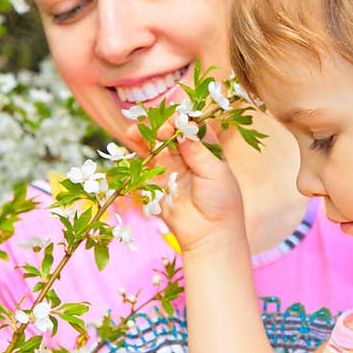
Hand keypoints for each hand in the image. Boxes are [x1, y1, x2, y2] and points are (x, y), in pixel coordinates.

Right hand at [127, 121, 245, 255]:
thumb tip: (183, 128)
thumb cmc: (222, 202)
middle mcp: (186, 154)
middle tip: (161, 130)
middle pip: (170, 131)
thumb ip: (198, 150)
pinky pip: (142, 162)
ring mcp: (169, 166)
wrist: (209, 234)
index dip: (184, 119)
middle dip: (163, 126)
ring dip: (145, 134)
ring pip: (154, 143)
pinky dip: (136, 150)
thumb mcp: (215, 172)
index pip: (192, 125)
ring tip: (135, 130)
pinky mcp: (154, 180)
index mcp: (206, 148)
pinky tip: (131, 141)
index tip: (178, 118)